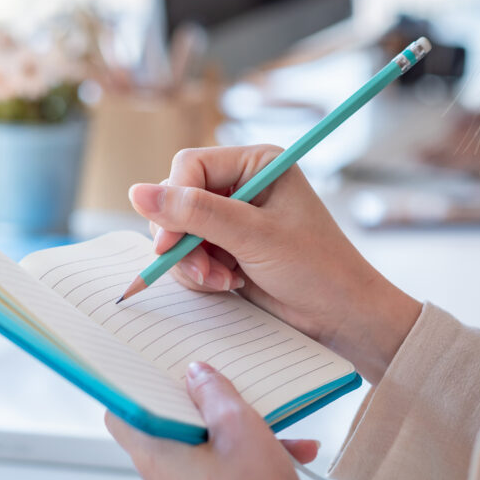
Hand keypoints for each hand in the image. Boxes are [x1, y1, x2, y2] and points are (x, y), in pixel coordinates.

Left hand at [105, 361, 318, 479]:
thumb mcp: (240, 426)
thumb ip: (213, 393)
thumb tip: (195, 376)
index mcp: (154, 461)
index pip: (123, 418)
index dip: (142, 397)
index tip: (164, 389)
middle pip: (174, 446)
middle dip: (215, 431)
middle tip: (253, 424)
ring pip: (198, 477)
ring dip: (233, 462)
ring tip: (286, 456)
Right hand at [129, 145, 420, 383]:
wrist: (341, 316)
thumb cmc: (317, 268)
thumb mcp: (255, 237)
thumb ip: (197, 214)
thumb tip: (137, 193)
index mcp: (255, 163)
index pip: (189, 166)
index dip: (173, 201)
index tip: (169, 242)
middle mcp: (240, 185)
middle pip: (177, 199)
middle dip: (183, 239)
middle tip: (201, 270)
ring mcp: (231, 219)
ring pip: (177, 231)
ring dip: (192, 262)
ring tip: (223, 280)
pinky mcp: (225, 249)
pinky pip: (187, 255)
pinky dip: (200, 275)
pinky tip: (230, 284)